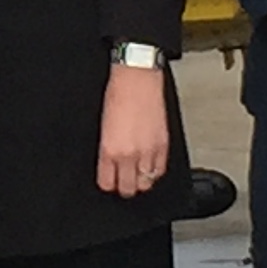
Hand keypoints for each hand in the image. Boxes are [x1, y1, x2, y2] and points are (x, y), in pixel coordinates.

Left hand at [97, 61, 171, 196]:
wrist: (137, 78)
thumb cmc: (117, 95)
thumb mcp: (103, 126)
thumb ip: (107, 150)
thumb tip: (109, 165)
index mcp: (109, 149)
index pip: (107, 183)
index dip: (108, 184)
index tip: (109, 182)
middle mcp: (128, 154)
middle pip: (128, 189)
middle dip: (124, 188)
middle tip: (123, 182)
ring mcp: (148, 151)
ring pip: (146, 183)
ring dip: (141, 181)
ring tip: (137, 175)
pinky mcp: (163, 145)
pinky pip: (160, 171)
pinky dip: (155, 171)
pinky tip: (149, 165)